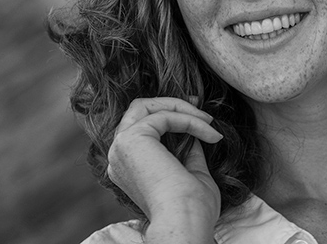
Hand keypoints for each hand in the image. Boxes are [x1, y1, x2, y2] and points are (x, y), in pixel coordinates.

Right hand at [106, 97, 222, 242]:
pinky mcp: (131, 139)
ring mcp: (121, 147)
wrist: (184, 222)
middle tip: (201, 107)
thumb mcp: (192, 174)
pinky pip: (163, 116)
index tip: (199, 115)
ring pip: (146, 106)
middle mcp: (118, 155)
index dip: (170, 114)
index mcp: (127, 166)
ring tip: (208, 122)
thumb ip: (187, 152)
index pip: (142, 126)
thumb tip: (193, 134)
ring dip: (180, 108)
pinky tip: (207, 132)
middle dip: (172, 104)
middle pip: (139, 110)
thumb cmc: (191, 209)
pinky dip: (188, 119)